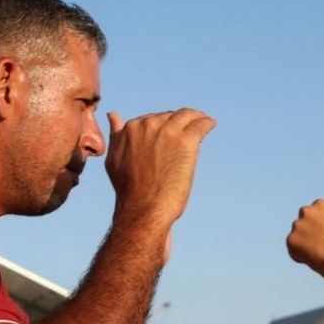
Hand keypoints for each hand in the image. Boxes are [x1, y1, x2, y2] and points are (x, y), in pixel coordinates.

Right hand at [105, 108, 215, 227]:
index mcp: (131, 128)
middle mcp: (148, 125)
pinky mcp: (186, 141)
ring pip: (186, 116)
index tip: (171, 134)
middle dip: (178, 123)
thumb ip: (116, 135)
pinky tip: (210, 123)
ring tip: (203, 121)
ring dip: (196, 117)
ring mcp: (168, 132)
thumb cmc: (129, 190)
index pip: (153, 119)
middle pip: (170, 117)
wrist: (144, 208)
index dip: (163, 126)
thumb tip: (113, 115)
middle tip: (189, 130)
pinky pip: (200, 125)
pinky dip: (207, 122)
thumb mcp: (114, 159)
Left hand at [286, 199, 323, 280]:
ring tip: (318, 253)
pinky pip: (292, 251)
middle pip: (300, 224)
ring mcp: (297, 225)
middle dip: (305, 233)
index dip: (316, 226)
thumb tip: (306, 238)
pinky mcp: (290, 239)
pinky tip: (312, 258)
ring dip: (302, 245)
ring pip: (295, 237)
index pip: (311, 214)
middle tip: (318, 246)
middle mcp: (306, 211)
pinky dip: (299, 256)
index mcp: (320, 205)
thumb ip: (319, 228)